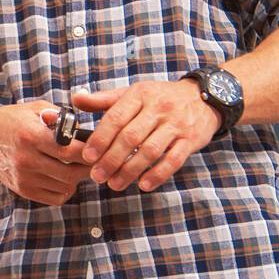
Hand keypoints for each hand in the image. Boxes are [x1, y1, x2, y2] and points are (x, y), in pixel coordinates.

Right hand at [0, 100, 95, 205]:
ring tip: (78, 167)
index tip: (99, 149)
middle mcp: (27, 159)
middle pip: (71, 173)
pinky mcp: (22, 190)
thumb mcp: (34, 109)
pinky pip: (54, 198)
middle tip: (96, 161)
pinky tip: (64, 178)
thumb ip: (60, 117)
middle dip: (88, 168)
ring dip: (76, 178)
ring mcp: (24, 177)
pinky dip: (65, 190)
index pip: (71, 150)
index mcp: (32, 136)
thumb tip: (83, 129)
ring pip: (65, 186)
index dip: (90, 152)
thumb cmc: (10, 121)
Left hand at [70, 80, 221, 192]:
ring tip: (114, 184)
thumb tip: (75, 100)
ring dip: (130, 170)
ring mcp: (176, 124)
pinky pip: (173, 160)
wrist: (203, 97)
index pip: (116, 117)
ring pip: (150, 151)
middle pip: (131, 137)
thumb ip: (103, 100)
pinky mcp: (190, 140)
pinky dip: (158, 174)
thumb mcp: (133, 93)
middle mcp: (159, 108)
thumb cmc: (160, 97)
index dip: (100, 138)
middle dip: (111, 159)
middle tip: (97, 176)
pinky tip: (143, 185)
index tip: (87, 156)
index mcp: (140, 95)